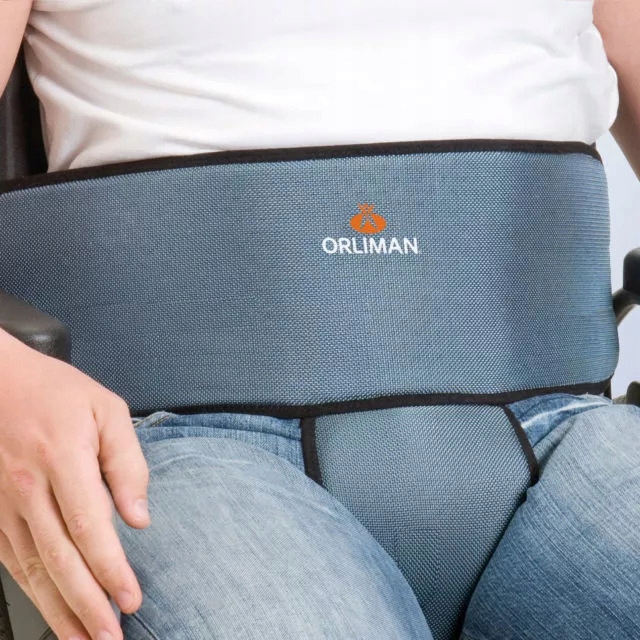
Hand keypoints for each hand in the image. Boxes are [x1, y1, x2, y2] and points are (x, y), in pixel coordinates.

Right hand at [0, 332, 149, 639]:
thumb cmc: (58, 392)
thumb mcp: (107, 410)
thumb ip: (127, 462)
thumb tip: (139, 517)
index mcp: (63, 457)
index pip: (89, 526)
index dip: (111, 569)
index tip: (131, 599)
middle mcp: (29, 486)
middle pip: (59, 558)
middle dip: (87, 605)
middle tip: (111, 637)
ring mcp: (5, 503)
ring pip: (32, 569)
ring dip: (59, 610)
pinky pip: (13, 560)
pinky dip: (33, 591)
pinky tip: (51, 611)